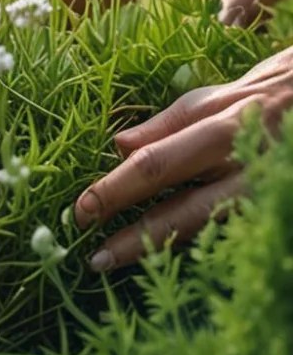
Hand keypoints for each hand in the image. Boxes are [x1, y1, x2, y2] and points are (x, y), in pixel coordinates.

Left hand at [73, 46, 292, 270]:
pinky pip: (235, 229)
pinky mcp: (280, 204)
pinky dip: (200, 243)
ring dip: (163, 247)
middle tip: (95, 258)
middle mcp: (246, 163)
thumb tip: (118, 145)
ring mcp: (269, 188)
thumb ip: (169, 123)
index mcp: (221, 127)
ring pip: (211, 227)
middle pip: (182, 208)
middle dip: (135, 237)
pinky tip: (169, 254)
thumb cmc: (269, 92)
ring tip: (122, 261)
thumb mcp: (217, 97)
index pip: (155, 164)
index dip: (115, 190)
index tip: (81, 210)